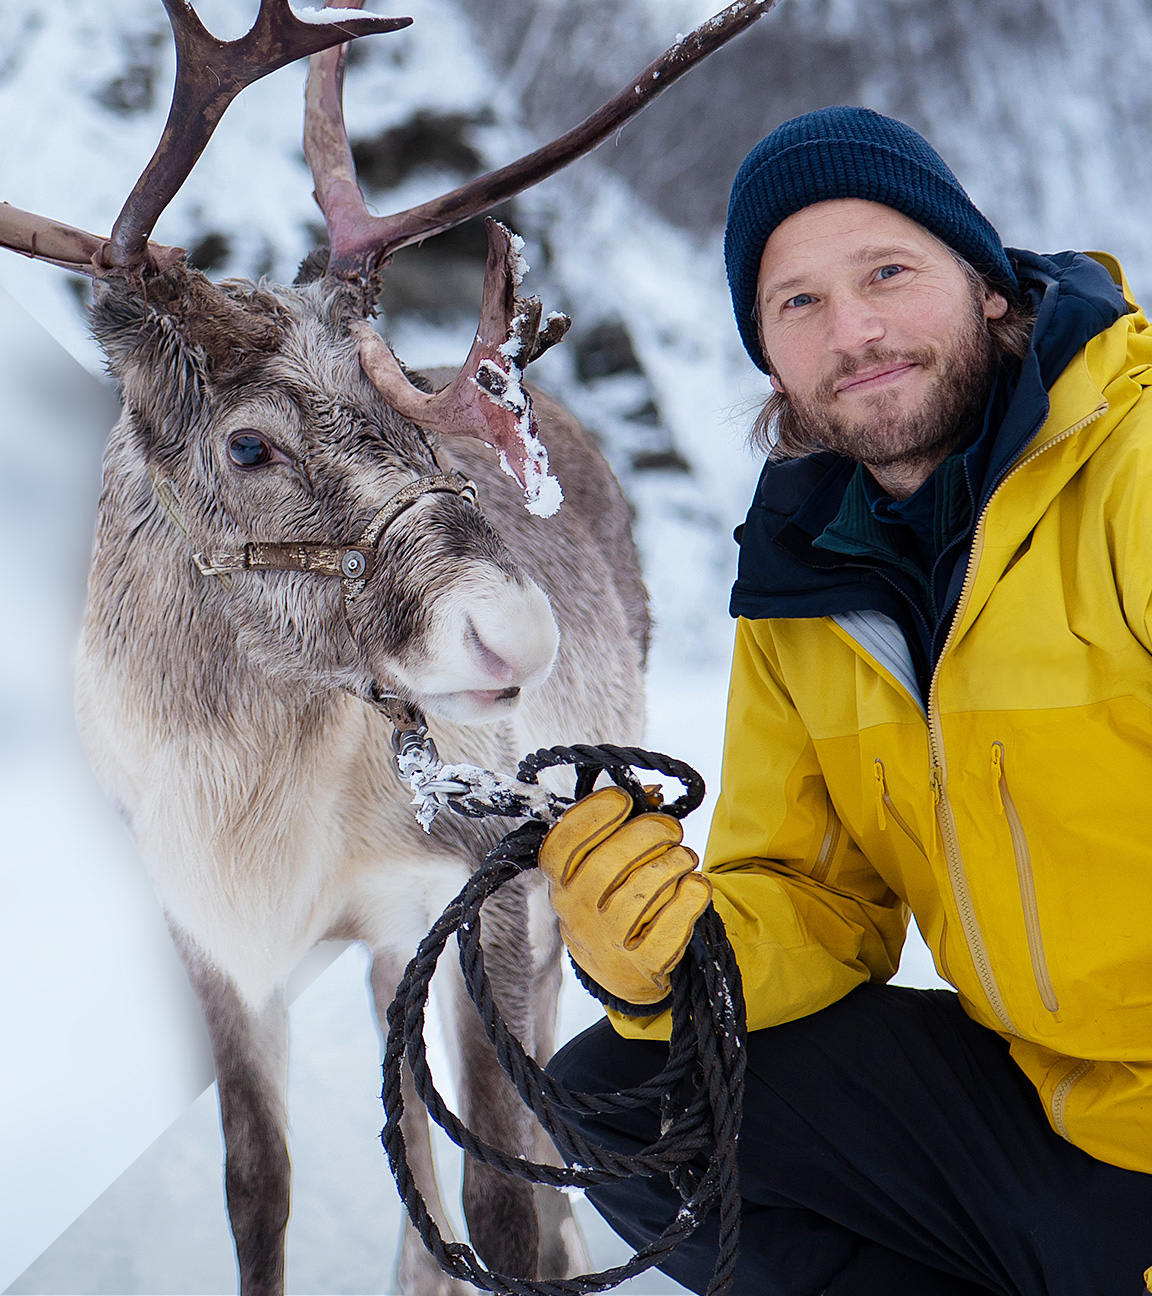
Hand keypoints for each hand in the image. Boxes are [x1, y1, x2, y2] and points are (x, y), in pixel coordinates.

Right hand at [539, 785, 711, 1007]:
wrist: (619, 968)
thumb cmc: (611, 898)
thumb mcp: (597, 866)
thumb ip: (617, 828)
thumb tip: (651, 795)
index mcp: (560, 881)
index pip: (565, 842)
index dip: (596, 813)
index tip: (624, 801)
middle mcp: (577, 912)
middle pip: (608, 861)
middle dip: (649, 832)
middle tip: (671, 829)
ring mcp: (609, 940)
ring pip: (643, 889)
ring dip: (674, 862)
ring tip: (684, 857)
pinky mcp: (644, 962)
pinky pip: (673, 922)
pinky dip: (691, 896)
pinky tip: (695, 885)